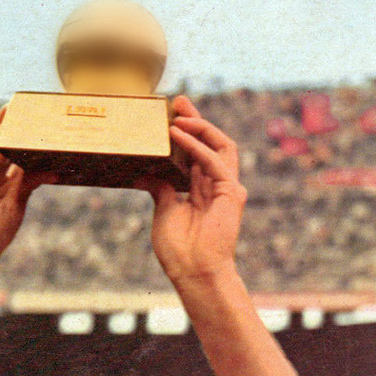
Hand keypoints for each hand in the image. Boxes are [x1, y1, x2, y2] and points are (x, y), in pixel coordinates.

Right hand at [0, 107, 53, 280]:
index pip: (26, 167)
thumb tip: (46, 164)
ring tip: (16, 111)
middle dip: (19, 135)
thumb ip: (24, 184)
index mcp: (10, 196)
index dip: (36, 150)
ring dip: (2, 130)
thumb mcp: (11, 210)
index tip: (50, 133)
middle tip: (33, 113)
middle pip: (8, 153)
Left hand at [143, 96, 246, 285]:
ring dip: (199, 126)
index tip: (171, 116)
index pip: (197, 153)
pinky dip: (196, 145)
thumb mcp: (164, 211)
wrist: (194, 272)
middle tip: (178, 102)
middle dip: (196, 120)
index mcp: (202, 191)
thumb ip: (160, 188)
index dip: (187, 133)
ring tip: (178, 113)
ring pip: (219, 146)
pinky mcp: (231, 193)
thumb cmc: (180, 250)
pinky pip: (214, 161)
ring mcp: (227, 188)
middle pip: (211, 143)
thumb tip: (144, 172)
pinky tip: (178, 134)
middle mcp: (217, 186)